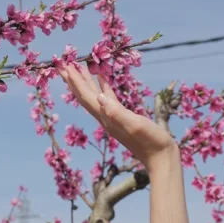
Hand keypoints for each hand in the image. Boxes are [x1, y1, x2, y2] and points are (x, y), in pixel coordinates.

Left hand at [57, 64, 177, 171]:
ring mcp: (113, 117)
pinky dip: (102, 86)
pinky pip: (107, 97)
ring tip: (78, 67)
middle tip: (62, 64)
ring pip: (93, 95)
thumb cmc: (151, 141)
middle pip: (84, 95)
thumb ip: (116, 112)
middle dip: (73, 80)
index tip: (64, 65)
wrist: (161, 158)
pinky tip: (101, 77)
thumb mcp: (135, 124)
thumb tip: (99, 97)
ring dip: (85, 81)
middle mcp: (105, 117)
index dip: (75, 80)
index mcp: (106, 117)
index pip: (85, 96)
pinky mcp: (122, 116)